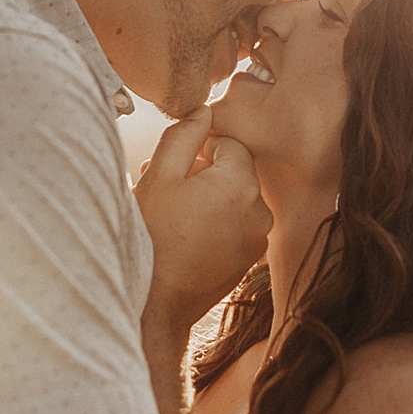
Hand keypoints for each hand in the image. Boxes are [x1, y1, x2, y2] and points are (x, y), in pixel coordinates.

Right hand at [135, 108, 271, 331]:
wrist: (156, 302)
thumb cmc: (152, 237)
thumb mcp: (159, 177)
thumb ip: (183, 136)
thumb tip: (202, 111)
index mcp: (240, 184)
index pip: (230, 144)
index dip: (200, 149)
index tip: (176, 165)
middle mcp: (259, 211)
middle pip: (235, 172)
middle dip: (204, 173)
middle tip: (167, 185)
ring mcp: (257, 238)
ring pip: (235, 200)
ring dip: (208, 197)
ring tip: (172, 209)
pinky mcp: (248, 260)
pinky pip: (236, 226)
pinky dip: (215, 222)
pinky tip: (185, 232)